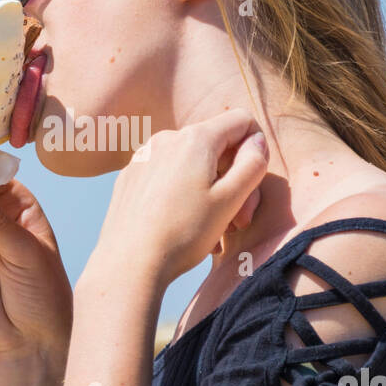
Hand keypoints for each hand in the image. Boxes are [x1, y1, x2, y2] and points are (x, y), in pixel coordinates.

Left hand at [89, 109, 268, 289]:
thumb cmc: (183, 234)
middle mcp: (166, 139)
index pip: (241, 121)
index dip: (256, 149)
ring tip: (211, 231)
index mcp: (195, 139)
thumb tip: (257, 141)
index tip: (251, 184)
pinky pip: (167, 176)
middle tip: (239, 221)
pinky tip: (183, 227)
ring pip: (192, 165)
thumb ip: (252, 164)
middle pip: (217, 146)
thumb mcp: (230, 200)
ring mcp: (144, 157)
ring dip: (210, 192)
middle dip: (233, 180)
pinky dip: (183, 196)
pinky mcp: (130, 177)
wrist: (128, 265)